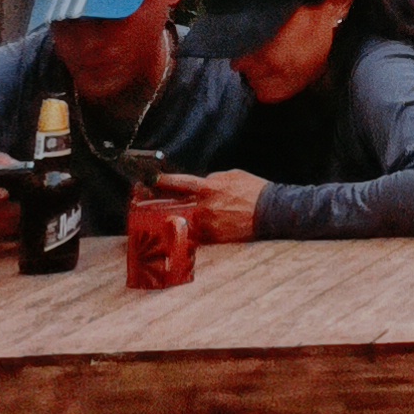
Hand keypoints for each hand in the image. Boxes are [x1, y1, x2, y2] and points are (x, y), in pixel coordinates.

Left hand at [150, 171, 268, 243]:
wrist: (271, 211)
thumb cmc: (254, 191)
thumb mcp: (233, 175)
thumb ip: (214, 179)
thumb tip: (203, 182)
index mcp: (208, 187)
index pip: (178, 183)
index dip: (162, 181)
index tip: (149, 180)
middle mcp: (203, 206)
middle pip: (172, 205)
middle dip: (156, 203)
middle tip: (142, 201)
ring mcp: (206, 224)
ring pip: (180, 222)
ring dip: (170, 220)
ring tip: (160, 219)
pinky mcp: (213, 238)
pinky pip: (194, 235)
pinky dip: (188, 233)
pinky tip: (181, 233)